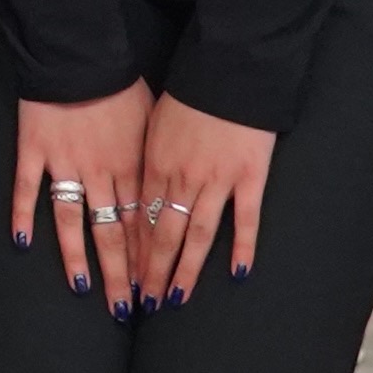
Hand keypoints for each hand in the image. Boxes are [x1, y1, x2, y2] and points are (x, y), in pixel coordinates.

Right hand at [12, 85, 152, 309]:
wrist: (80, 51)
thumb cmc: (121, 82)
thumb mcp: (153, 120)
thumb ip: (156, 158)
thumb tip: (170, 188)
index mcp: (133, 165)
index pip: (143, 225)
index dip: (148, 261)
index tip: (153, 290)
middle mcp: (102, 171)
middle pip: (113, 233)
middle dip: (121, 274)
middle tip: (125, 308)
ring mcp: (66, 163)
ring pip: (72, 221)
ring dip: (79, 258)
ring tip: (84, 289)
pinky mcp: (35, 150)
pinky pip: (26, 189)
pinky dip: (22, 215)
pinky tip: (22, 243)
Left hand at [129, 96, 277, 306]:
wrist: (228, 69)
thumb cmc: (188, 93)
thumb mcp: (153, 124)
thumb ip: (146, 159)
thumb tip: (136, 189)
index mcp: (154, 165)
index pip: (138, 220)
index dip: (130, 253)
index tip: (124, 278)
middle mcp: (181, 178)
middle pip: (163, 235)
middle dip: (150, 271)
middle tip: (143, 303)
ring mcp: (217, 180)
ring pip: (198, 235)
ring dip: (185, 269)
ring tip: (175, 298)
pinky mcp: (249, 176)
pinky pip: (246, 218)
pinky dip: (243, 246)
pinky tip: (238, 272)